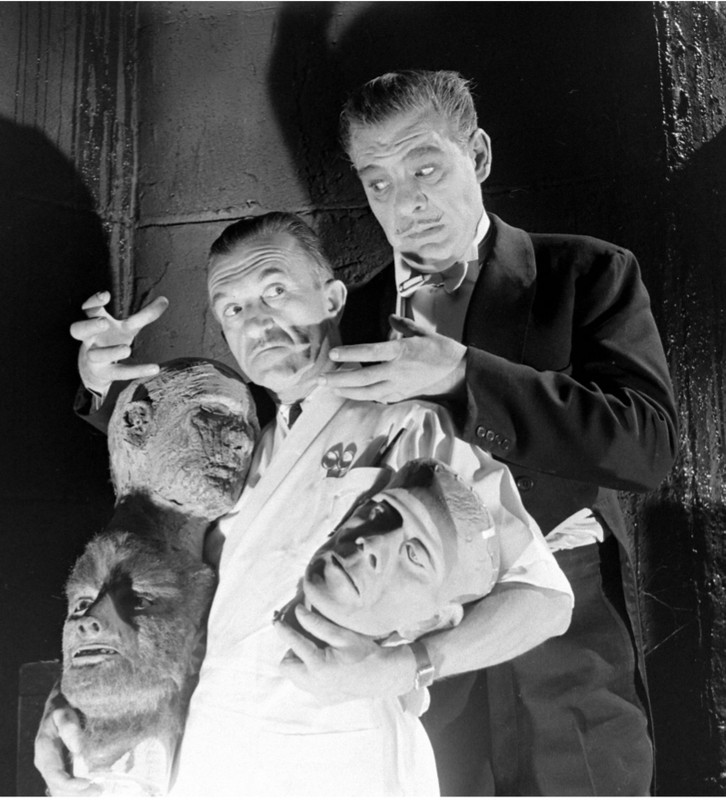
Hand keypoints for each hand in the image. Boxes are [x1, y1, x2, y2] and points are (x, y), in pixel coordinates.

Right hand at [34, 684, 100, 795]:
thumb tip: (78, 748)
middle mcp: (47, 763)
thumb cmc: (60, 707)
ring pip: (61, 789)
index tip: (88, 783)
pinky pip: (66, 784)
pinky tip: (93, 788)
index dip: (71, 784)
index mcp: (44, 752)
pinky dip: (78, 790)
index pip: (55, 776)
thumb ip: (69, 728)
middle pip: (58, 788)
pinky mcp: (61, 766)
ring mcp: (53, 766)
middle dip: (77, 793)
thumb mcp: (63, 712)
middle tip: (99, 791)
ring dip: (79, 794)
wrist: (58, 704)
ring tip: (99, 791)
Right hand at [70, 290, 167, 395]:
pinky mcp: (105, 374)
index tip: (106, 295)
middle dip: (89, 326)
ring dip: (110, 352)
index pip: (88, 310)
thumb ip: (144, 315)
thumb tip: (165, 299)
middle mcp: (90, 340)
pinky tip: (156, 368)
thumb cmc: (111, 341)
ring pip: (95, 355)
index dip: (93, 302)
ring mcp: (94, 358)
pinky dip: (138, 371)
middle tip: (103, 322)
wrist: (95, 371)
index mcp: (94, 324)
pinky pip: (120, 373)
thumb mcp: (128, 327)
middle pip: (78, 330)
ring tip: (127, 349)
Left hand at [274, 606, 414, 703]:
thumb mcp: (342, 634)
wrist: (384, 676)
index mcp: (319, 666)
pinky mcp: (324, 699)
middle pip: (287, 666)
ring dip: (300, 663)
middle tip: (308, 641)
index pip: (294, 644)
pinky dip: (310, 673)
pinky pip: (307, 684)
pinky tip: (326, 664)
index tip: (277, 622)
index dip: (284, 631)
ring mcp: (318, 694)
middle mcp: (315, 684)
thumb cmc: (365, 652)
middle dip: (292, 652)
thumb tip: (298, 613)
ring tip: (318, 652)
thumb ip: (317, 624)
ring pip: (295, 677)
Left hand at [320, 315, 466, 402]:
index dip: (349, 354)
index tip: (332, 354)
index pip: (370, 352)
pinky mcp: (402, 395)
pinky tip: (351, 394)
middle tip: (321, 380)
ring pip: (368, 392)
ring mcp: (399, 385)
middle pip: (363, 377)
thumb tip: (390, 317)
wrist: (459, 374)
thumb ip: (403, 325)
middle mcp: (397, 370)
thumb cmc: (442, 350)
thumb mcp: (423, 332)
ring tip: (331, 388)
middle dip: (339, 379)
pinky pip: (379, 397)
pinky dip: (364, 396)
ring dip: (347, 391)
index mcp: (401, 351)